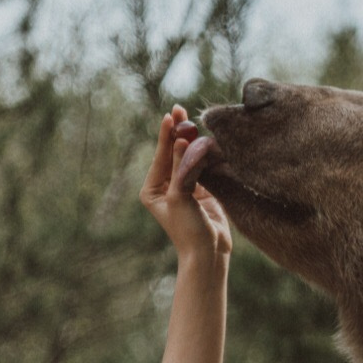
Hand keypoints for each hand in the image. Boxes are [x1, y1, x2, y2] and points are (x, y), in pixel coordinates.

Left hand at [141, 105, 231, 261]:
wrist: (208, 253)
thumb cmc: (188, 229)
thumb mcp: (180, 196)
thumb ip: (181, 168)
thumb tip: (180, 140)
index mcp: (152, 189)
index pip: (160, 156)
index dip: (166, 135)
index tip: (171, 115)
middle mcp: (166, 186)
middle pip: (173, 153)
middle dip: (178, 133)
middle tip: (180, 109)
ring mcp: (184, 186)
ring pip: (189, 157)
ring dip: (193, 141)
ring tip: (194, 121)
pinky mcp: (203, 190)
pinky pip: (203, 166)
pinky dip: (207, 154)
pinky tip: (209, 139)